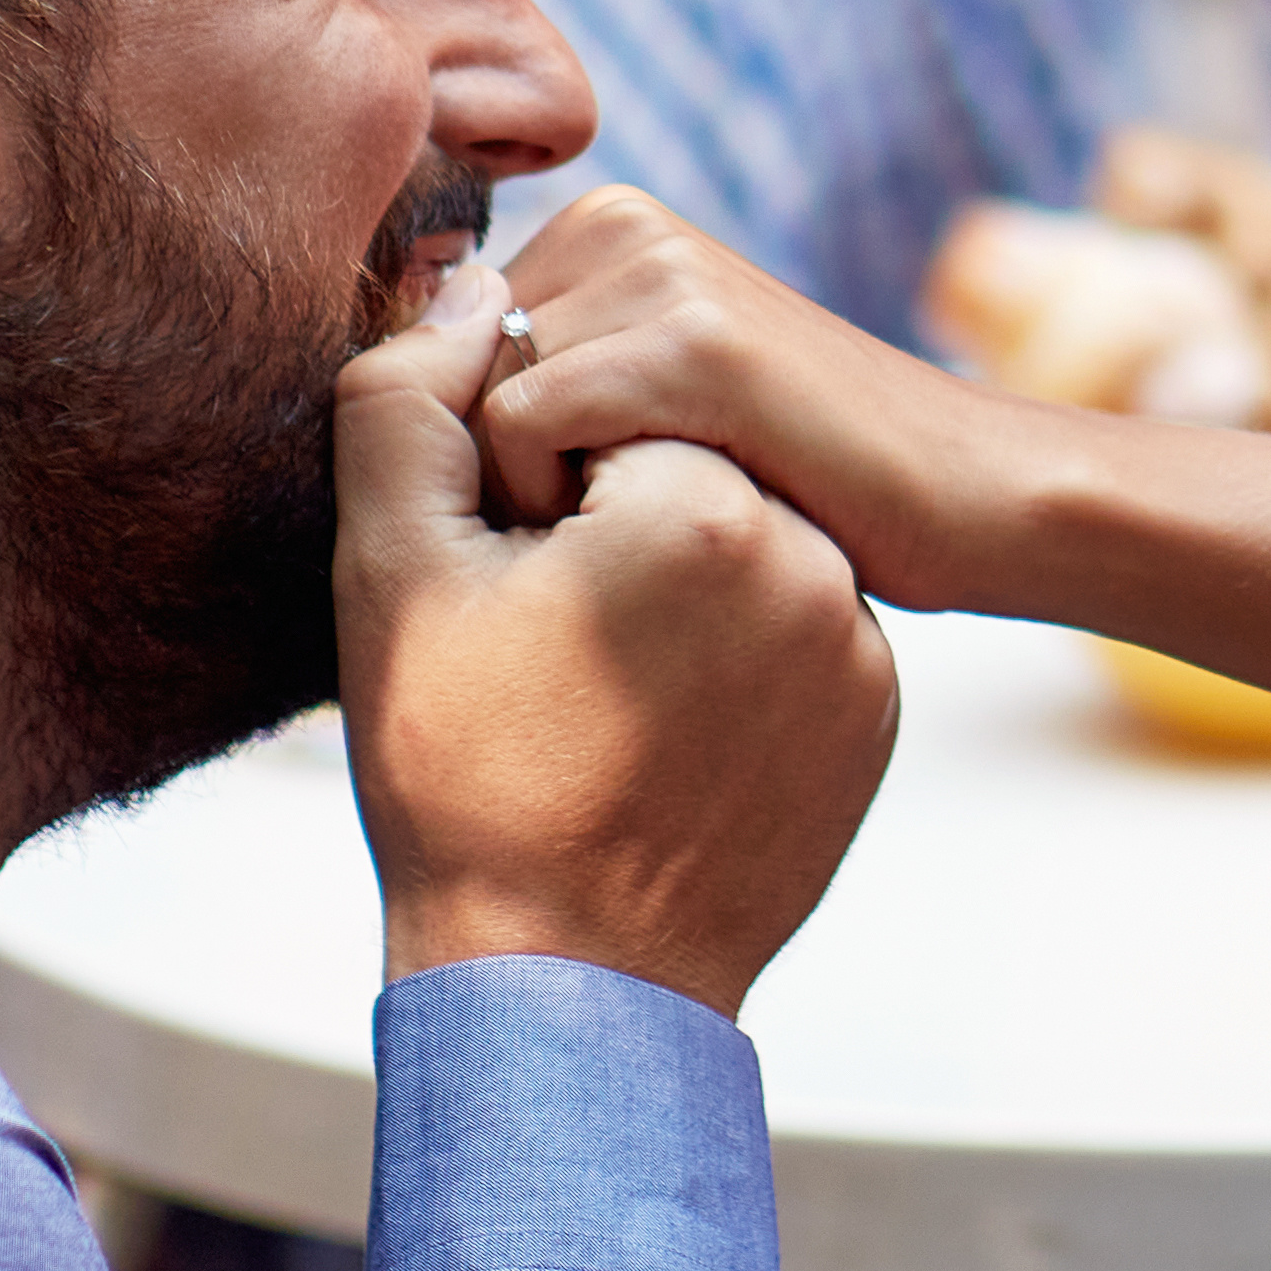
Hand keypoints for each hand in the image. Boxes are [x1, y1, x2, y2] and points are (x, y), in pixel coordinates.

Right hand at [329, 255, 897, 1010]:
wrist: (564, 988)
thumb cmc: (460, 779)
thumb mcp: (394, 572)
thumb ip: (410, 397)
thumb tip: (470, 281)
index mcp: (705, 500)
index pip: (593, 412)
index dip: (523, 493)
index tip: (506, 602)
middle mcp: (814, 557)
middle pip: (673, 471)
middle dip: (601, 534)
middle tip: (546, 661)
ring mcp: (859, 642)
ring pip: (735, 551)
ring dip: (665, 593)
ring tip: (599, 708)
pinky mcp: (877, 711)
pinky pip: (788, 633)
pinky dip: (725, 662)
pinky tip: (660, 742)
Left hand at [480, 184, 1033, 616]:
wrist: (968, 492)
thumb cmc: (806, 479)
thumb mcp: (656, 407)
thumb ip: (549, 380)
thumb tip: (399, 386)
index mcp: (606, 224)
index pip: (435, 343)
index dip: (473, 452)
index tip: (568, 514)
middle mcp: (620, 222)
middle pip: (441, 371)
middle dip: (491, 474)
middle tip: (596, 539)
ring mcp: (658, 271)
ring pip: (472, 404)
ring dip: (525, 498)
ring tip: (631, 535)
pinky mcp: (689, 340)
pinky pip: (522, 425)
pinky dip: (556, 504)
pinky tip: (649, 535)